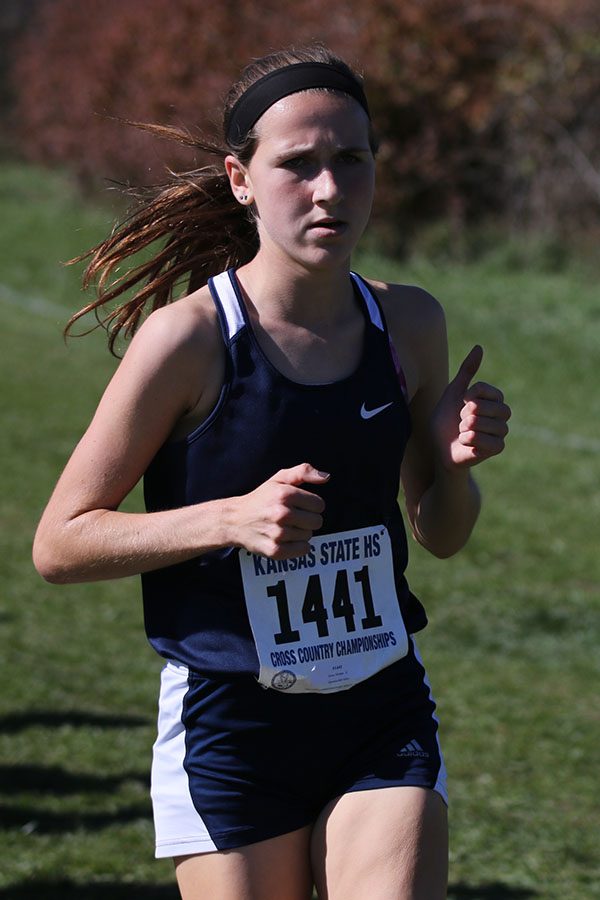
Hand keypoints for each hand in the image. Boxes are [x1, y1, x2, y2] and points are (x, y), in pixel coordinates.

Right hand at [230, 463, 328, 558]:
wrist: (234, 520)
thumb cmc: (261, 498)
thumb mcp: (279, 479)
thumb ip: (303, 472)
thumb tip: (326, 477)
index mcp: (284, 494)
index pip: (319, 505)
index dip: (311, 505)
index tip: (300, 505)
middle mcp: (281, 513)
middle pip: (317, 522)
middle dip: (307, 519)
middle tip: (293, 518)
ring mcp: (277, 533)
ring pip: (309, 536)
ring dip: (301, 532)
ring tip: (285, 527)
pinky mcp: (275, 550)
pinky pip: (303, 550)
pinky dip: (298, 546)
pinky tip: (286, 539)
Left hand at [432, 345, 510, 470]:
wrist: (441, 447)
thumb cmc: (446, 419)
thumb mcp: (453, 392)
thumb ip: (467, 370)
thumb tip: (479, 347)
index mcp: (493, 397)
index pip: (482, 389)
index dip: (466, 397)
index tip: (461, 403)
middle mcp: (502, 412)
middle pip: (482, 406)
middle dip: (464, 414)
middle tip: (460, 421)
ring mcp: (502, 430)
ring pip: (483, 423)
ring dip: (465, 428)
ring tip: (463, 432)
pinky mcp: (498, 447)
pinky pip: (487, 440)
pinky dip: (470, 441)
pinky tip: (467, 443)